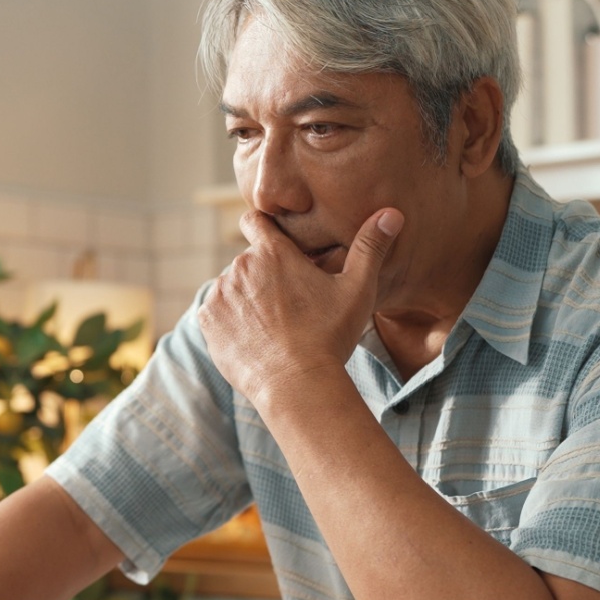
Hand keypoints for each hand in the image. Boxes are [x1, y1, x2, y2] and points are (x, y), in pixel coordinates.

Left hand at [197, 207, 401, 406]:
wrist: (297, 385)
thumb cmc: (330, 336)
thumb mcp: (357, 290)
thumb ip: (370, 247)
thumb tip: (392, 213)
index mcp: (272, 252)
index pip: (254, 221)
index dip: (262, 228)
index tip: (273, 243)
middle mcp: (239, 267)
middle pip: (248, 263)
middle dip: (264, 276)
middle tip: (289, 304)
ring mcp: (219, 294)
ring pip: (232, 288)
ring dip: (247, 299)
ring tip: (274, 326)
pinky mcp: (207, 321)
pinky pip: (217, 312)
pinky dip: (231, 321)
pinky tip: (256, 338)